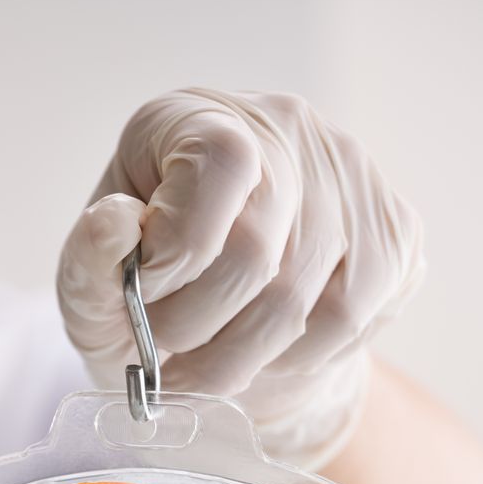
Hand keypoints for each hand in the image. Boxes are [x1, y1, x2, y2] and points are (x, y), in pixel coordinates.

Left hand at [57, 89, 425, 467]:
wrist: (225, 324)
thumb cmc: (146, 294)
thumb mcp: (90, 284)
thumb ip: (88, 260)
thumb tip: (114, 221)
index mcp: (197, 114)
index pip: (222, 163)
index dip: (179, 251)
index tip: (144, 297)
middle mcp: (287, 125)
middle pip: (257, 249)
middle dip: (195, 327)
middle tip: (166, 352)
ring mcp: (352, 174)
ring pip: (302, 299)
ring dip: (240, 359)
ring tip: (205, 368)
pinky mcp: (394, 230)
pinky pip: (350, 319)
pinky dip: (296, 360)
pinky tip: (264, 355)